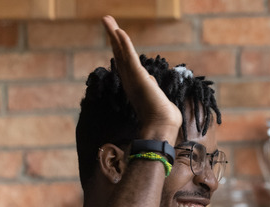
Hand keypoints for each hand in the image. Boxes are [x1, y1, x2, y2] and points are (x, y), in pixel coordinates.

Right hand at [101, 15, 181, 142]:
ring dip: (114, 34)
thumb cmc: (163, 117)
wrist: (162, 126)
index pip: (125, 61)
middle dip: (113, 36)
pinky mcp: (138, 77)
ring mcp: (132, 78)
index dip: (119, 47)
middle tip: (106, 20)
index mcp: (134, 84)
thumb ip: (151, 87)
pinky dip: (124, 43)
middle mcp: (130, 79)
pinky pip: (129, 56)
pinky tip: (119, 31)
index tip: (115, 35)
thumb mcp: (157, 96)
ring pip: (121, 51)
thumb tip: (151, 81)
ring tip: (106, 19)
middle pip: (119, 53)